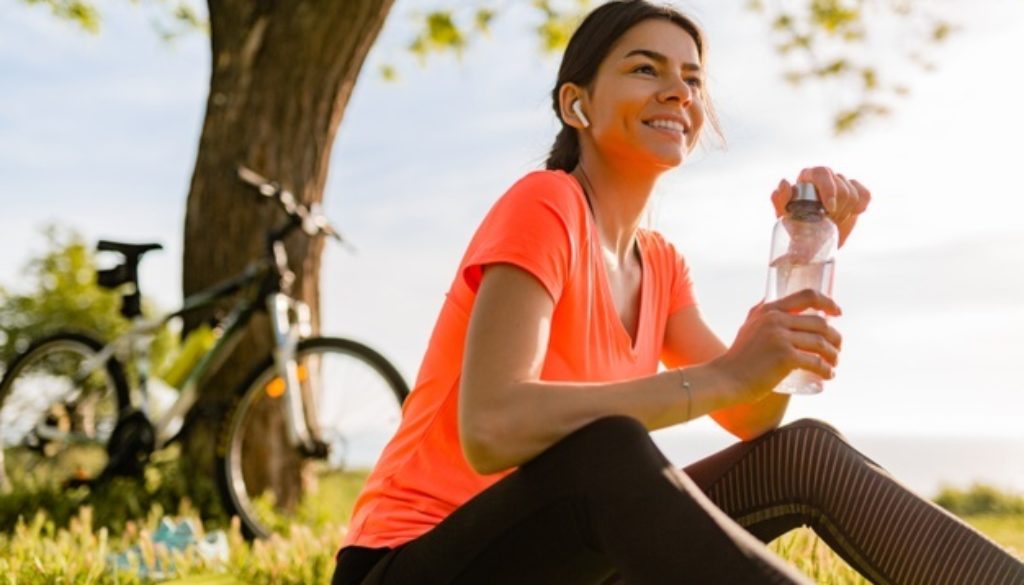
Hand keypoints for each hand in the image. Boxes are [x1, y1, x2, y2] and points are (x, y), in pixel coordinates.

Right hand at [712, 289, 842, 404]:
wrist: (725, 379)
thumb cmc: (739, 358)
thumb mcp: (749, 326)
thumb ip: (761, 314)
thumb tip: (776, 304)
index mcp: (769, 310)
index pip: (807, 296)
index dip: (828, 302)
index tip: (837, 313)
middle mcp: (775, 319)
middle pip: (820, 323)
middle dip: (835, 337)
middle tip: (836, 349)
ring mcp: (780, 338)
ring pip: (821, 343)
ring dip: (833, 354)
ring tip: (833, 364)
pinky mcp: (785, 357)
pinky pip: (815, 362)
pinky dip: (826, 370)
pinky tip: (828, 375)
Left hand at [771, 167, 871, 247]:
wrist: (815, 242)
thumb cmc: (796, 227)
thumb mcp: (785, 217)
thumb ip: (781, 200)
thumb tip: (784, 182)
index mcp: (806, 177)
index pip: (821, 173)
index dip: (828, 189)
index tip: (829, 209)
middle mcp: (824, 176)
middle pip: (840, 184)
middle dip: (838, 206)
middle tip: (829, 220)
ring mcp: (841, 183)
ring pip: (853, 192)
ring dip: (845, 211)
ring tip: (834, 221)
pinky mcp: (855, 192)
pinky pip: (865, 195)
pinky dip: (860, 206)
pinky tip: (852, 214)